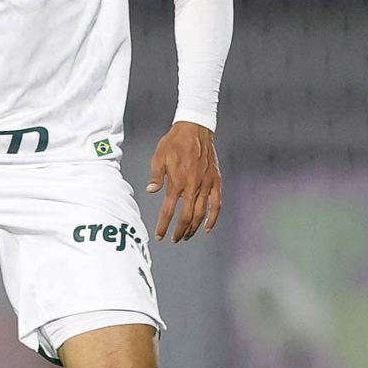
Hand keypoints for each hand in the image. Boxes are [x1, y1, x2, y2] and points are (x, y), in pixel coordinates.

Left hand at [146, 122, 221, 242]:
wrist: (195, 129)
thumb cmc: (175, 142)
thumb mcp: (159, 157)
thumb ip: (155, 176)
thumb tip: (150, 191)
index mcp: (177, 182)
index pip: (168, 211)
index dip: (163, 226)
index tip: (159, 236)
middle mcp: (192, 186)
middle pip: (187, 217)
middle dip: (179, 231)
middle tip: (174, 239)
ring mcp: (206, 184)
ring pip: (201, 213)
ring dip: (194, 228)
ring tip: (187, 236)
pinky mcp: (216, 181)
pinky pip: (216, 204)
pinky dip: (213, 217)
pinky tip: (208, 227)